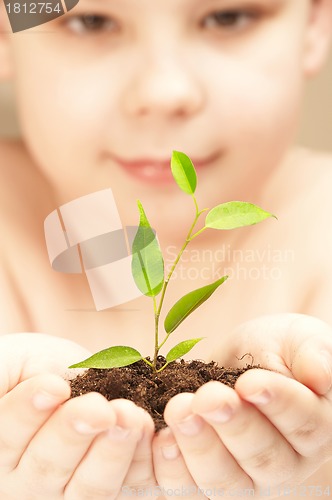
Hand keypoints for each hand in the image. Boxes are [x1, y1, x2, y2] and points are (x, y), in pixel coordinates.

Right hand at [0, 333, 157, 498]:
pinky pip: (126, 487)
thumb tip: (7, 386)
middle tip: (99, 408)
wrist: (62, 376)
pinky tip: (150, 429)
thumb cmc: (27, 369)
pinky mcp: (105, 487)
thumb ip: (2, 375)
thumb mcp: (7, 363)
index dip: (28, 411)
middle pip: (47, 467)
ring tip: (130, 418)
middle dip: (74, 433)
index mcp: (0, 449)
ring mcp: (67, 491)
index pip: (5, 436)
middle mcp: (26, 481)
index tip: (55, 386)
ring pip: (89, 487)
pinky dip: (140, 460)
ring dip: (112, 453)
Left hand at [152, 314, 331, 496]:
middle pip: (264, 460)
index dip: (278, 404)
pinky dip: (168, 468)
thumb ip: (313, 353)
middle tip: (208, 397)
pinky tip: (157, 437)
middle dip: (233, 427)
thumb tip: (321, 376)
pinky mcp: (202, 477)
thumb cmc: (278, 348)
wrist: (243, 359)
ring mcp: (242, 476)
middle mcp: (283, 462)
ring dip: (198, 447)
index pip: (305, 425)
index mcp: (314, 427)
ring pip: (224, 482)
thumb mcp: (300, 338)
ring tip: (180, 410)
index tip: (250, 383)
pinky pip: (186, 487)